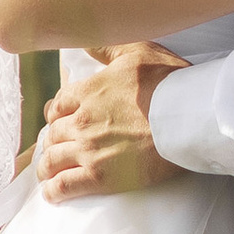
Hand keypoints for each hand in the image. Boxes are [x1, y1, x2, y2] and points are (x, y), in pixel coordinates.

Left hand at [37, 42, 189, 199]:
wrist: (187, 118)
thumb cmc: (168, 83)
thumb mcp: (138, 52)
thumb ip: (108, 47)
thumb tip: (86, 40)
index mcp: (88, 92)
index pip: (58, 106)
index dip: (56, 114)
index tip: (59, 120)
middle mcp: (82, 121)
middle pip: (53, 134)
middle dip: (52, 141)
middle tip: (57, 147)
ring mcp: (89, 150)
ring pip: (52, 160)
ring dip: (47, 167)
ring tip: (48, 173)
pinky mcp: (100, 177)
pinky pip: (64, 186)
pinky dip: (54, 191)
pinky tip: (53, 193)